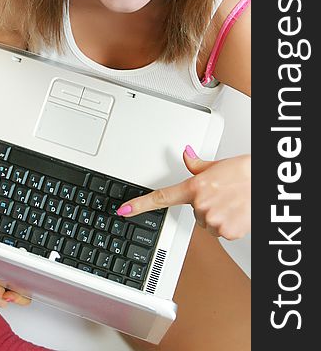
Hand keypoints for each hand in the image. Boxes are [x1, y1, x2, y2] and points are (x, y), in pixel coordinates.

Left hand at [117, 147, 250, 239]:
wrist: (263, 181)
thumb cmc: (242, 172)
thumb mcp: (215, 165)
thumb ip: (196, 165)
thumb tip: (186, 154)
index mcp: (194, 186)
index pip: (161, 197)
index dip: (140, 205)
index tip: (124, 211)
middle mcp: (200, 204)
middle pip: (194, 213)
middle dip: (205, 206)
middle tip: (220, 195)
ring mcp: (213, 219)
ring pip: (207, 224)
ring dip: (217, 216)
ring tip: (230, 202)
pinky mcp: (227, 232)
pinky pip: (221, 232)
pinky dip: (228, 224)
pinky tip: (236, 212)